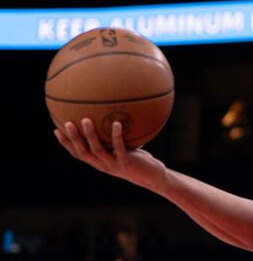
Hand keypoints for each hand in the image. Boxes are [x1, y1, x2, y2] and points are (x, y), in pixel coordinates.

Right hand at [54, 118, 169, 193]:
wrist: (152, 177)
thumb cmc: (138, 162)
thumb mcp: (123, 150)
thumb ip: (115, 140)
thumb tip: (114, 118)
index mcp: (98, 162)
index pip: (77, 153)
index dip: (66, 143)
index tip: (56, 130)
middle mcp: (102, 165)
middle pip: (82, 152)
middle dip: (73, 138)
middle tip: (67, 123)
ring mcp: (113, 164)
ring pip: (97, 149)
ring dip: (90, 135)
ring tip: (86, 119)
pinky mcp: (126, 161)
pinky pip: (119, 147)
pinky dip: (116, 135)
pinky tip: (116, 123)